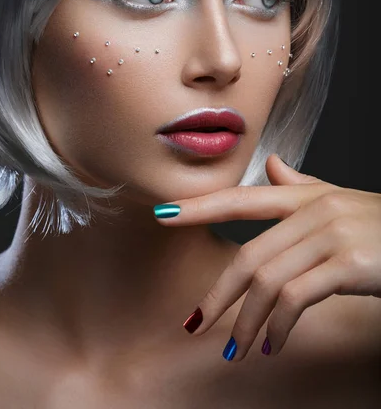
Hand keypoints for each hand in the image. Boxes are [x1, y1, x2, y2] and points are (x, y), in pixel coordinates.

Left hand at [153, 153, 380, 359]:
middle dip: (218, 295)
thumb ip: (302, 185)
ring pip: (267, 281)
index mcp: (306, 196)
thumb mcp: (340, 199)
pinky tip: (274, 344)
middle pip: (248, 255)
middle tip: (197, 323)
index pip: (242, 199)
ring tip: (237, 350)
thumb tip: (273, 164)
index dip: (200, 206)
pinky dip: (278, 326)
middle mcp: (314, 211)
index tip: (164, 215)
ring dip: (246, 322)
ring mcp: (332, 235)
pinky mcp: (349, 263)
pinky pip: (296, 298)